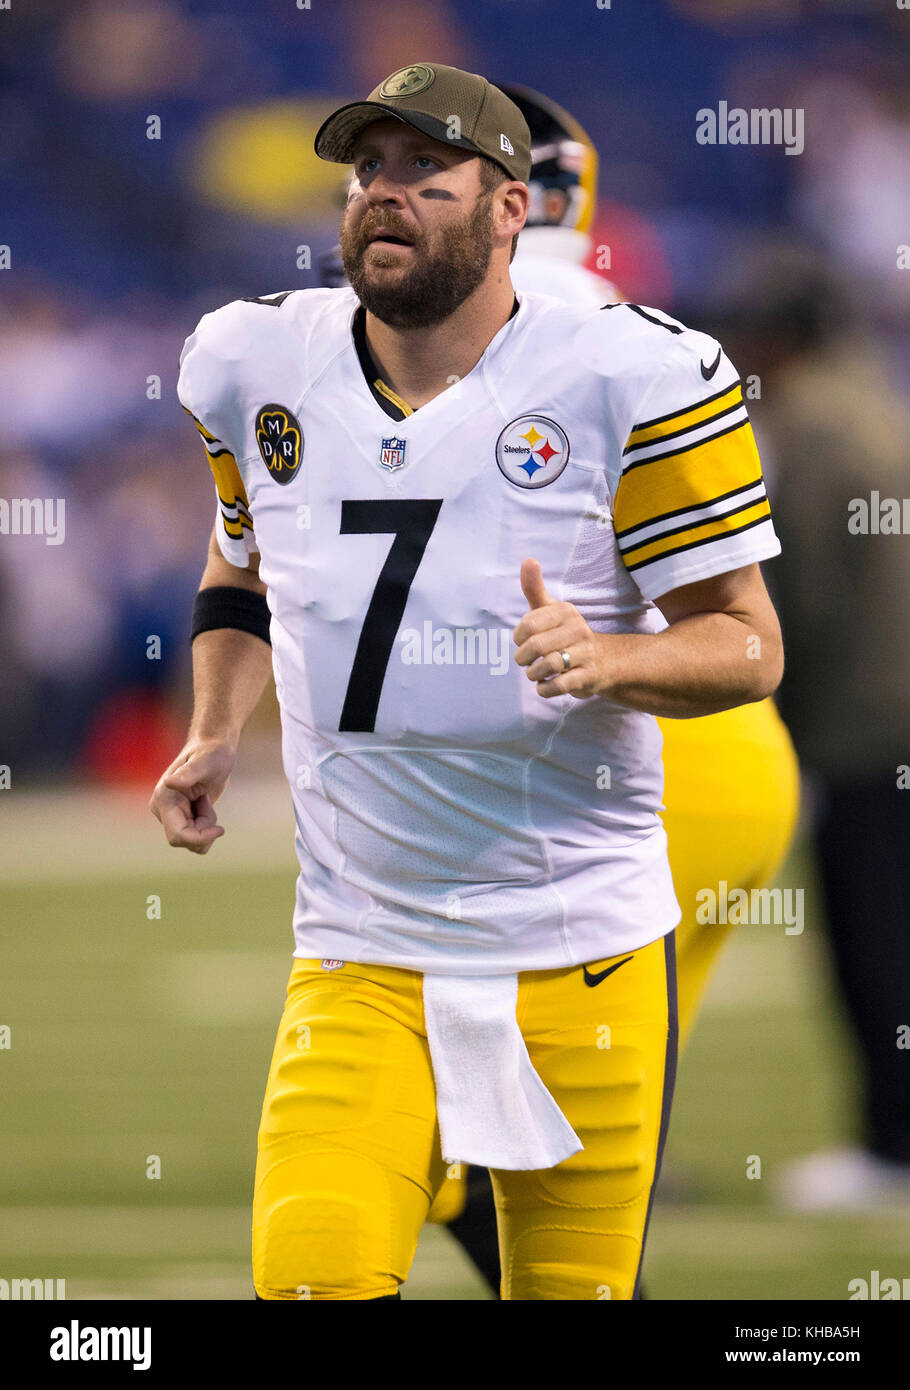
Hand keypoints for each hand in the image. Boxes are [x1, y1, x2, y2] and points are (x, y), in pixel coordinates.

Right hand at [149, 737, 234, 853]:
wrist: (214, 749)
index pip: (178, 836)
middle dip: (204, 828)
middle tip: (207, 800)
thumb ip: (188, 774)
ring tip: (205, 799)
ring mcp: (169, 815)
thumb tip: (169, 782)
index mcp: (163, 799)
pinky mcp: (179, 818)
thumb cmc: (212, 753)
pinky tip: (204, 805)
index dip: (200, 838)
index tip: (221, 829)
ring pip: (191, 840)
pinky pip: (194, 837)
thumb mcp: (205, 762)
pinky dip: (206, 826)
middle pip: (185, 840)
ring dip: (205, 826)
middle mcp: (161, 810)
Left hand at [512, 558, 606, 699]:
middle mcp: (578, 630)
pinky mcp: (587, 677)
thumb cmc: (566, 633)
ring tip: (535, 673)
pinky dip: (544, 689)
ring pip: (547, 666)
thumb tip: (528, 560)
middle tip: (526, 661)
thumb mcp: (551, 610)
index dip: (518, 637)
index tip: (523, 641)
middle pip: (536, 646)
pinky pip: (558, 686)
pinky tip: (544, 684)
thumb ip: (534, 588)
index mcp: (566, 611)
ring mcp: (585, 654)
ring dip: (533, 674)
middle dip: (523, 658)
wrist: (604, 661)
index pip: (528, 624)